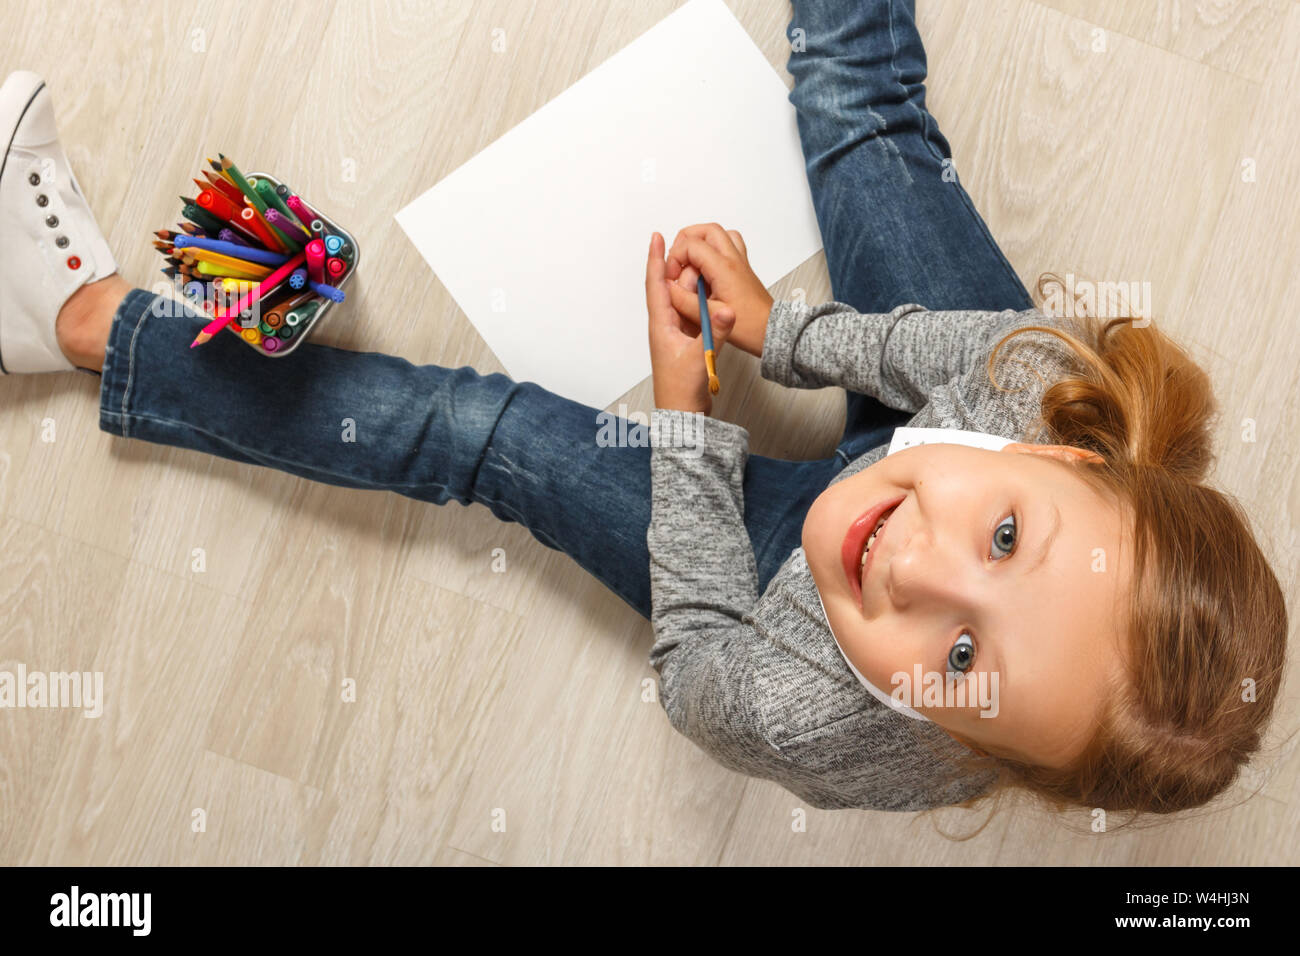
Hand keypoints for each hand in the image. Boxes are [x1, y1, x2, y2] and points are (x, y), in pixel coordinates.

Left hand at [646, 231, 734, 413]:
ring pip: (685, 301)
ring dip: (693, 284)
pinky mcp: (690, 343)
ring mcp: (678, 335)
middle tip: (692, 248)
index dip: (655, 260)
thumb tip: (727, 310)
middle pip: (672, 288)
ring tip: (704, 267)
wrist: (684, 416)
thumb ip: (716, 334)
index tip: (656, 237)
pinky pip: (695, 314)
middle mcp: (667, 326)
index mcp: (661, 326)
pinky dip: (703, 302)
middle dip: (681, 266)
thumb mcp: (700, 360)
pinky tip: (712, 295)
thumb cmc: (682, 391)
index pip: (656, 285)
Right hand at [665, 223, 773, 357]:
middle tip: (677, 261)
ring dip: (701, 240)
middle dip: (685, 241)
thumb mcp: (709, 317)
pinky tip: (706, 266)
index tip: (672, 276)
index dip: (675, 257)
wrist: (770, 331)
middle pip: (706, 230)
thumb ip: (684, 300)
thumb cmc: (749, 326)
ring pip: (719, 234)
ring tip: (689, 260)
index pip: (692, 245)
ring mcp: (740, 261)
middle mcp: (733, 260)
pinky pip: (728, 244)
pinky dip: (714, 247)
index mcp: (724, 269)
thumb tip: (667, 288)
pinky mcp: (742, 268)